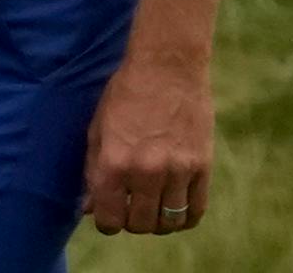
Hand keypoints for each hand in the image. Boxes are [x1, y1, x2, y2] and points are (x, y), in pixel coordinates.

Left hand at [82, 53, 212, 235]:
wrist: (167, 68)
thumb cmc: (124, 95)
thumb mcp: (97, 128)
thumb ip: (92, 170)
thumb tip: (89, 206)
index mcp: (115, 162)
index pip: (110, 218)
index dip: (105, 221)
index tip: (107, 215)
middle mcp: (146, 171)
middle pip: (140, 225)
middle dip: (130, 221)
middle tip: (129, 207)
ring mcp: (178, 171)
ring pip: (168, 223)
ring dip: (157, 222)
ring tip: (151, 207)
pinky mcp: (202, 167)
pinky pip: (195, 211)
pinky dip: (183, 218)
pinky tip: (174, 207)